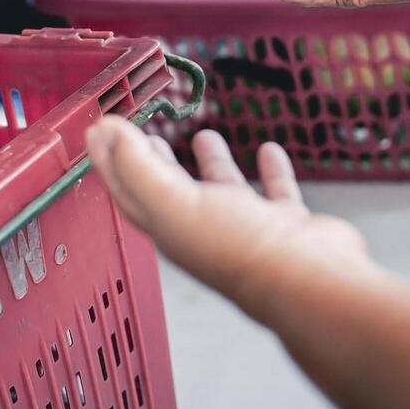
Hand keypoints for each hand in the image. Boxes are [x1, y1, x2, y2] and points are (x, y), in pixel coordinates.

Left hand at [85, 118, 371, 317]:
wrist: (309, 278)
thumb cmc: (239, 248)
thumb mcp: (173, 200)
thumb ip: (137, 165)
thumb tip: (105, 130)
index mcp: (171, 228)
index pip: (129, 192)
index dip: (111, 162)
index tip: (101, 131)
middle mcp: (206, 230)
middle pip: (171, 192)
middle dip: (155, 163)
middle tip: (145, 137)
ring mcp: (247, 229)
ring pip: (223, 190)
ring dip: (212, 163)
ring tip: (204, 136)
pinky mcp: (285, 225)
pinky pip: (275, 192)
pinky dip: (271, 171)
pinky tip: (269, 152)